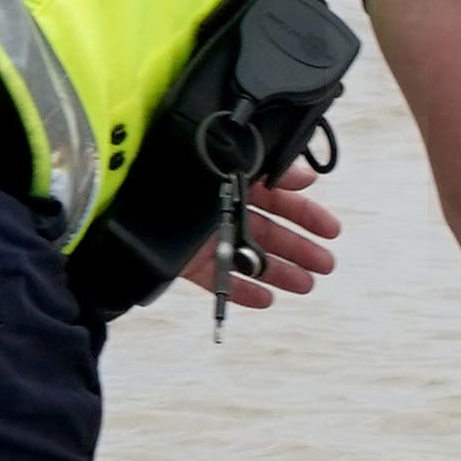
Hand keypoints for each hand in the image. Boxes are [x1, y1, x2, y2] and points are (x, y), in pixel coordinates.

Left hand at [180, 160, 342, 309]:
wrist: (129, 188)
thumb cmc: (182, 165)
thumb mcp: (235, 159)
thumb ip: (273, 168)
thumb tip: (307, 176)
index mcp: (235, 177)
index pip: (280, 196)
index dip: (307, 214)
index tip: (332, 231)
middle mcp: (222, 205)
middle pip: (269, 229)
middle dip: (300, 247)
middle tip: (326, 264)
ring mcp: (206, 234)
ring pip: (250, 256)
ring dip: (279, 271)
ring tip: (306, 285)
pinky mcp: (186, 260)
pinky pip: (219, 278)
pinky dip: (242, 290)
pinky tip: (266, 302)